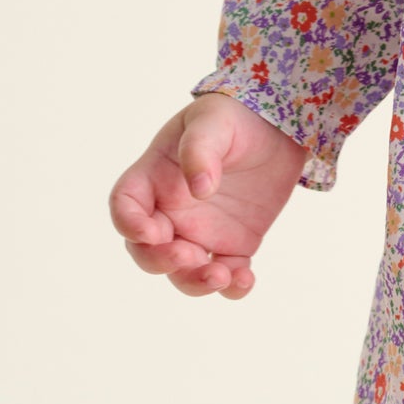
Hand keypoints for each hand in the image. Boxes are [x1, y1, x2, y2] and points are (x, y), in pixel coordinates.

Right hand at [107, 94, 308, 298]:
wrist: (277, 128)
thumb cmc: (233, 117)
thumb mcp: (214, 121)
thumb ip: (200, 151)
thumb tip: (200, 189)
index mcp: (153, 178)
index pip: (125, 205)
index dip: (129, 223)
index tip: (151, 232)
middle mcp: (170, 211)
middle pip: (146, 250)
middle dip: (160, 261)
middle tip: (188, 256)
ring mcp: (200, 232)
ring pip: (182, 272)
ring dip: (195, 282)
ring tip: (221, 276)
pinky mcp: (232, 245)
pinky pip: (225, 274)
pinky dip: (232, 286)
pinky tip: (245, 280)